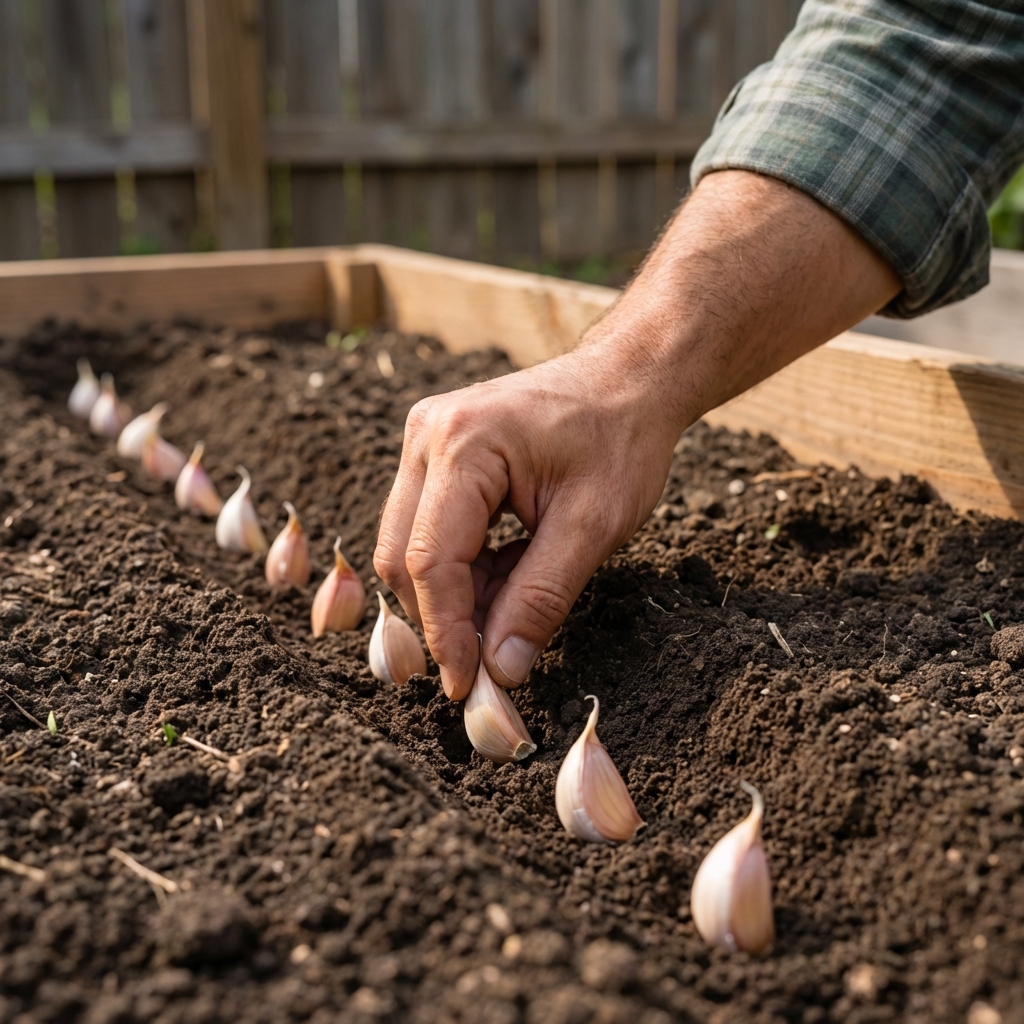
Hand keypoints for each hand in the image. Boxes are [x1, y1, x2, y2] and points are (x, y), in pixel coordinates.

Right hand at [375, 170, 900, 698]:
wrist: (628, 380)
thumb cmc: (620, 440)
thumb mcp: (594, 527)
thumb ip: (541, 599)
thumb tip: (501, 671)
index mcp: (464, 445)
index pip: (432, 561)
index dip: (447, 634)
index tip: (467, 688)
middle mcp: (427, 436)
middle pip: (404, 557)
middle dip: (441, 621)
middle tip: (485, 671)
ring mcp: (424, 440)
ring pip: (408, 547)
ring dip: (451, 598)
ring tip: (506, 620)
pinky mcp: (434, 453)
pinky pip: (426, 528)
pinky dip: (459, 570)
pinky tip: (503, 583)